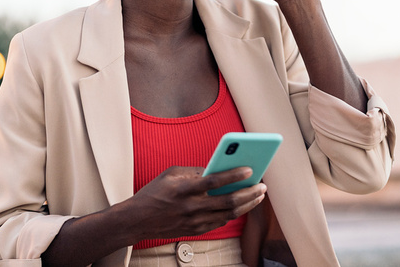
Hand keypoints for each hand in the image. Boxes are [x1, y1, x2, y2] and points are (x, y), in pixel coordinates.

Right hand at [120, 166, 266, 241]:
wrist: (137, 220)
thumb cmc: (155, 192)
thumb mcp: (171, 174)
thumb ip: (194, 171)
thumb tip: (217, 169)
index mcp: (184, 189)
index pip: (214, 181)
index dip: (234, 175)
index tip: (250, 169)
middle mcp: (191, 207)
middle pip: (228, 201)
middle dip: (249, 192)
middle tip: (262, 185)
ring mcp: (194, 222)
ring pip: (229, 214)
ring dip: (247, 204)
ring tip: (258, 194)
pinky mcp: (196, 231)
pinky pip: (221, 222)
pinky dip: (235, 213)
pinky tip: (244, 205)